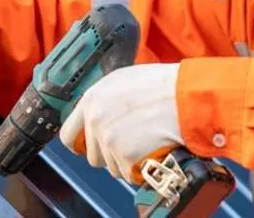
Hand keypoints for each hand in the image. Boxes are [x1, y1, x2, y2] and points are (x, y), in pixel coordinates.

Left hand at [59, 62, 182, 182]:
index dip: (82, 143)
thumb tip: (95, 116)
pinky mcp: (124, 154)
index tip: (92, 146)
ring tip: (144, 142)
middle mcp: (95, 119)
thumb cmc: (161, 86)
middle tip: (131, 142)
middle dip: (109, 154)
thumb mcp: (122, 81)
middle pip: (92, 156)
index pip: (68, 135)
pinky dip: (139, 168)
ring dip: (126, 161)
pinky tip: (150, 150)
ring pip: (110, 166)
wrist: (185, 96)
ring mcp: (108, 138)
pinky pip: (126, 172)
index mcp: (91, 99)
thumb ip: (103, 100)